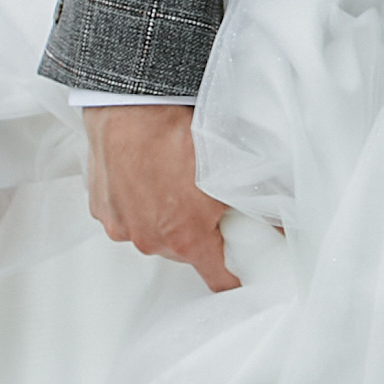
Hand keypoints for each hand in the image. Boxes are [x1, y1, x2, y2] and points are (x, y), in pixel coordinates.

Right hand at [81, 104, 239, 293]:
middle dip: (195, 232)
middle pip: (181, 251)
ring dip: (161, 215)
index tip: (240, 269)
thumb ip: (258, 207)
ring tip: (171, 180)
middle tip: (205, 202)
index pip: (217, 278)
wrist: (134, 105)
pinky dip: (134, 201)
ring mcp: (120, 223)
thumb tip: (284, 226)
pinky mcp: (99, 204)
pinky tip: (146, 174)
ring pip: (150, 231)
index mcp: (185, 240)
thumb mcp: (232, 172)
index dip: (233, 274)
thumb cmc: (178, 134)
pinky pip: (124, 213)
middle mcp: (148, 239)